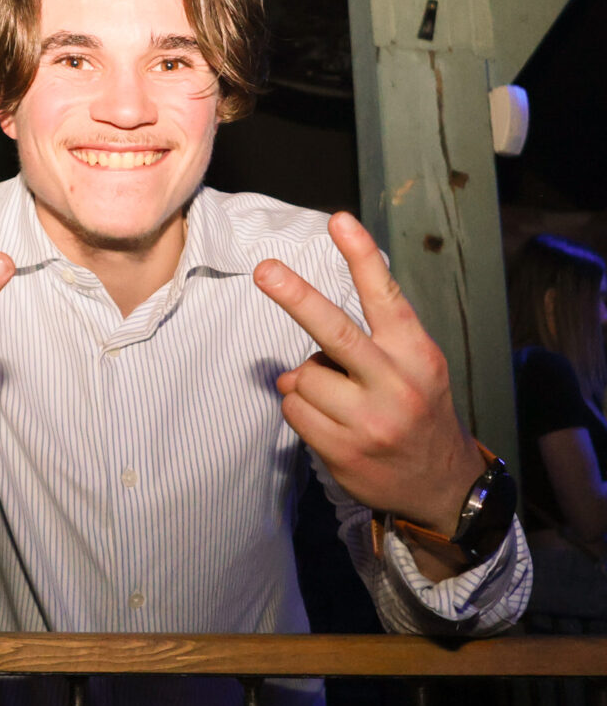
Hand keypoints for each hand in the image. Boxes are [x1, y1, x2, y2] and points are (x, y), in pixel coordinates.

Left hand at [254, 212, 484, 533]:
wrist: (440, 485)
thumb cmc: (416, 410)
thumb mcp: (415, 367)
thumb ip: (370, 346)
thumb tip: (296, 356)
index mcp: (416, 353)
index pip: (385, 296)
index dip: (361, 256)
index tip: (339, 220)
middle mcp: (396, 383)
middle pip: (334, 332)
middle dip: (296, 297)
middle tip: (265, 270)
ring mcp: (369, 421)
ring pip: (301, 376)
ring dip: (305, 383)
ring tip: (337, 400)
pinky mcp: (343, 450)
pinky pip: (293, 410)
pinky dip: (300, 410)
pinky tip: (329, 423)